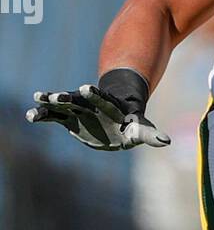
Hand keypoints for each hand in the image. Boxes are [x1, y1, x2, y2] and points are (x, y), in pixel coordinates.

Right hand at [26, 84, 170, 150]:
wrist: (116, 115)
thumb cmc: (130, 122)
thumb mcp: (139, 128)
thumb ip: (149, 134)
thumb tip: (167, 142)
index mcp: (108, 106)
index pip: (102, 99)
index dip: (94, 93)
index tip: (84, 87)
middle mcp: (91, 104)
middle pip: (79, 99)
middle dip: (68, 96)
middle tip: (57, 95)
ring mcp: (78, 109)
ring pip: (63, 103)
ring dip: (52, 102)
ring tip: (38, 98)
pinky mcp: (68, 118)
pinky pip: (54, 116)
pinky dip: (43, 115)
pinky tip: (31, 115)